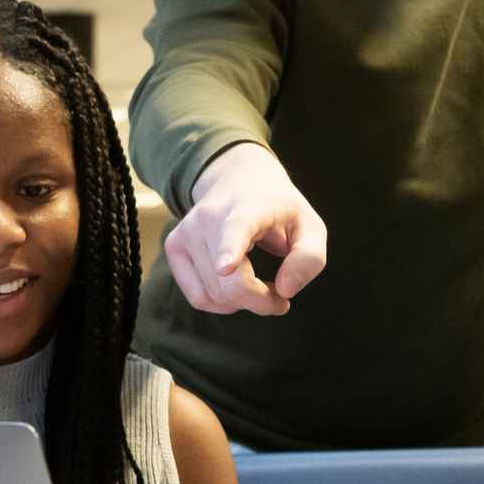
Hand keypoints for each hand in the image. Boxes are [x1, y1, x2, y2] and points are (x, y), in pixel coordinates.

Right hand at [166, 143, 326, 316]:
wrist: (239, 180)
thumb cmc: (279, 209)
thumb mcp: (310, 226)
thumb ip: (309, 258)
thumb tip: (285, 291)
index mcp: (248, 208)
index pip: (236, 229)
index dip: (231, 249)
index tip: (226, 266)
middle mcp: (209, 217)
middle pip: (231, 283)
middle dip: (261, 301)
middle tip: (281, 298)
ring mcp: (186, 231)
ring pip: (215, 295)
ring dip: (244, 302)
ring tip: (262, 284)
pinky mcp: (174, 247)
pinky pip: (199, 297)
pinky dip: (222, 303)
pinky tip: (237, 285)